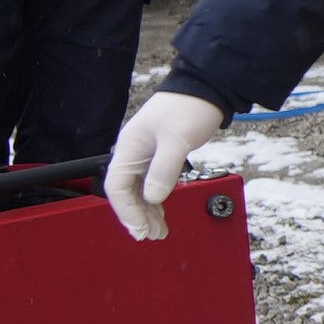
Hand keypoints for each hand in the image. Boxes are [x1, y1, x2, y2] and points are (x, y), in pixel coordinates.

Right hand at [104, 91, 226, 236]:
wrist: (206, 88)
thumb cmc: (189, 108)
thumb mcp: (177, 140)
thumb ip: (163, 170)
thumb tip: (152, 198)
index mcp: (129, 147)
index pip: (117, 187)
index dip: (127, 211)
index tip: (140, 228)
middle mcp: (133, 152)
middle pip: (126, 192)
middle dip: (137, 215)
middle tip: (152, 235)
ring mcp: (146, 154)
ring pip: (139, 190)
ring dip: (147, 211)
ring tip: (159, 231)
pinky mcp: (160, 155)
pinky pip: (151, 183)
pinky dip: (156, 200)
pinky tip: (161, 213)